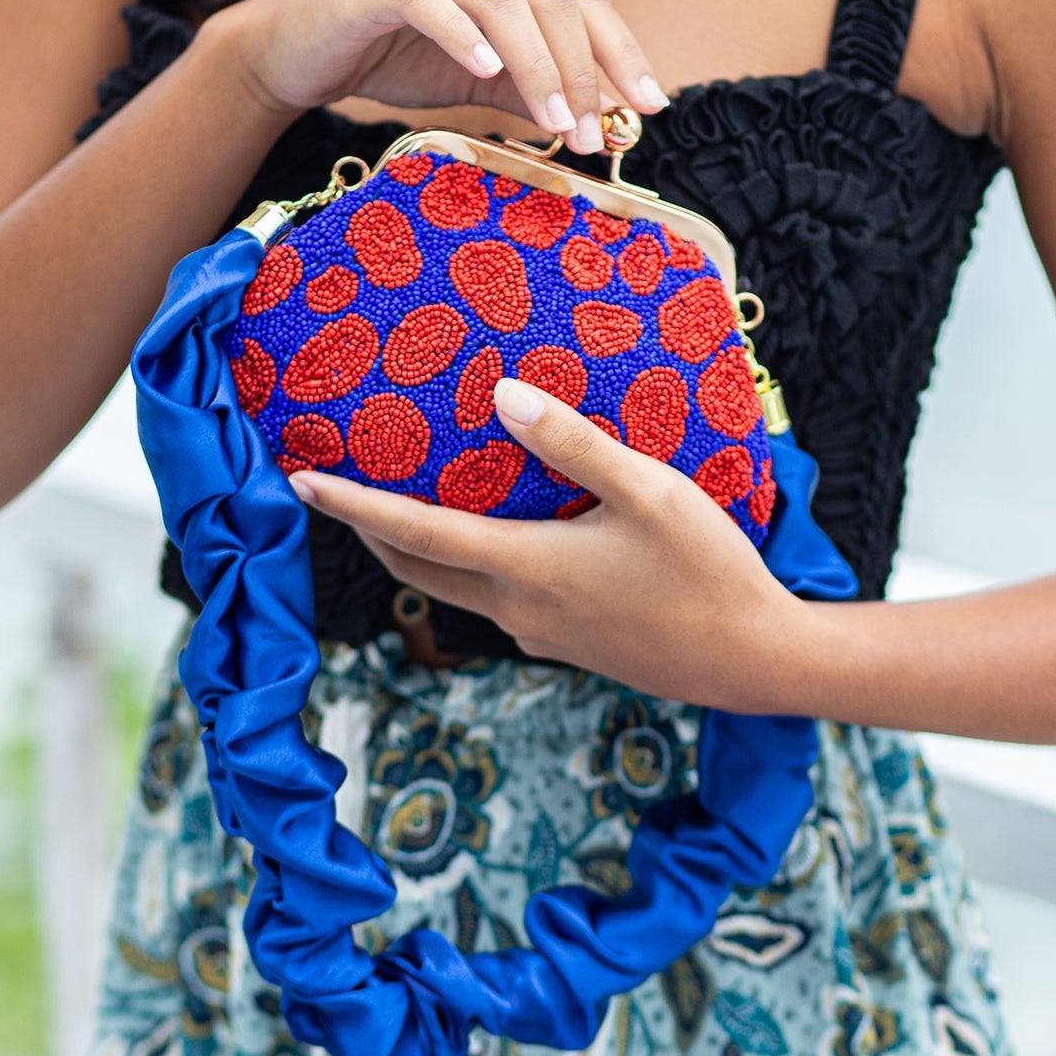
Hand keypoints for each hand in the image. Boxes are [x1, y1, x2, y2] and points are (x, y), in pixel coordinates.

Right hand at [207, 0, 669, 153]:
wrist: (296, 49)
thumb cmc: (392, 56)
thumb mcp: (480, 76)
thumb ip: (534, 86)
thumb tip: (600, 118)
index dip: (621, 51)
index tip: (649, 106)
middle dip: (584, 69)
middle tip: (594, 132)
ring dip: (536, 64)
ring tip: (556, 122)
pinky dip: (463, 34)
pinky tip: (486, 72)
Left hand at [288, 377, 809, 712]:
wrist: (757, 662)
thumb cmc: (710, 570)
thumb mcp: (650, 491)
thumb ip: (574, 442)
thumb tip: (502, 393)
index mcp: (526, 568)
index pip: (413, 533)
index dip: (351, 505)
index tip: (299, 480)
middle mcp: (519, 608)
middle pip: (418, 568)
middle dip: (368, 531)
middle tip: (335, 490)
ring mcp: (544, 634)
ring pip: (456, 589)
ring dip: (418, 552)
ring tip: (406, 505)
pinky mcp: (573, 646)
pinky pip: (500, 603)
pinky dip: (471, 570)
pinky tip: (503, 544)